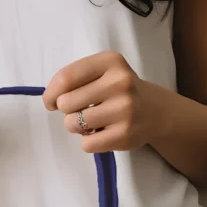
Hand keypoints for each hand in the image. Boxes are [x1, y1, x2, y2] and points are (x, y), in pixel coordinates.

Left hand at [43, 52, 164, 152]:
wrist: (155, 111)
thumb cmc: (120, 91)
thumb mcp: (103, 72)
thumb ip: (77, 79)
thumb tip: (50, 99)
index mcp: (110, 62)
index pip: (66, 77)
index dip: (51, 93)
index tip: (50, 101)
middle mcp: (119, 82)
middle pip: (66, 103)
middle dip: (66, 110)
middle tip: (80, 110)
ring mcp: (123, 110)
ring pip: (73, 124)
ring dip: (75, 127)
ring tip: (91, 122)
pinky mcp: (123, 135)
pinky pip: (86, 144)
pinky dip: (88, 142)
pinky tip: (101, 134)